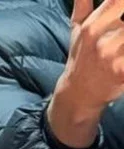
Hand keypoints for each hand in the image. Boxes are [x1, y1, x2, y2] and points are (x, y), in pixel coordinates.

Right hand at [48, 0, 123, 147]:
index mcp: (91, 26)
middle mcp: (101, 40)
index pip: (116, 2)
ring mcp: (112, 57)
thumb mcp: (76, 29)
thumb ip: (82, 4)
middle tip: (122, 33)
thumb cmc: (81, 57)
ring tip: (123, 44)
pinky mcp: (122, 73)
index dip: (122, 4)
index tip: (123, 11)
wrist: (78, 93)